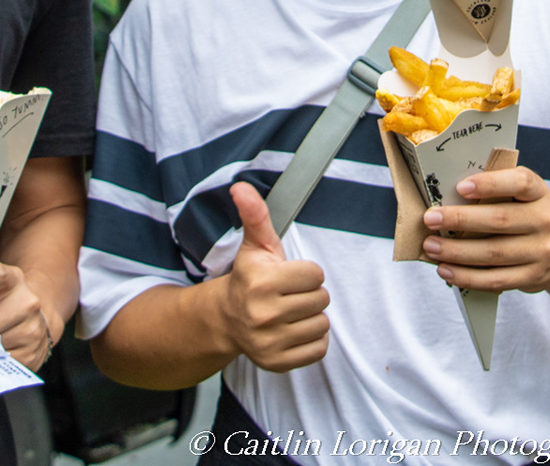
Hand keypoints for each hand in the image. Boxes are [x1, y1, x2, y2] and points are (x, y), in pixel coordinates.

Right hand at [217, 183, 328, 372]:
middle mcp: (264, 315)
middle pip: (321, 299)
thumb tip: (241, 187)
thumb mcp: (255, 245)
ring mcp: (270, 343)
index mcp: (262, 283)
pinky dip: (311, 339)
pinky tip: (292, 330)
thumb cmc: (249, 278)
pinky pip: (319, 348)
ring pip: (322, 324)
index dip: (305, 272)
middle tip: (288, 294)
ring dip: (311, 316)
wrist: (227, 320)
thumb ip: (255, 214)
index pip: (316, 275)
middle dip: (309, 293)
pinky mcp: (277, 363)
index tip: (288, 275)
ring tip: (290, 312)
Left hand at [422, 166, 549, 293]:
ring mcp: (543, 252)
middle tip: (430, 219)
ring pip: (494, 253)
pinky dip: (467, 276)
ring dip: (457, 252)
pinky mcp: (534, 277)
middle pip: (500, 220)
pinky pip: (496, 280)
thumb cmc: (531, 215)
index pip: (520, 183)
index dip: (490, 184)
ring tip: (431, 247)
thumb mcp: (525, 197)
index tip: (460, 187)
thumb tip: (447, 197)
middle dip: (460, 220)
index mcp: (540, 192)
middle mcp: (546, 220)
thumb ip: (497, 193)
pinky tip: (446, 270)